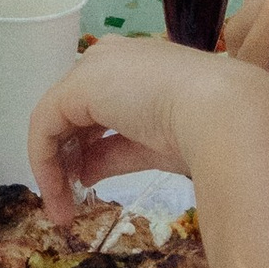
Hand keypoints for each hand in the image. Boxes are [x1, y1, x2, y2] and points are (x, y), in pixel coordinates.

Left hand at [25, 37, 261, 218]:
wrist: (223, 112)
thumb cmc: (206, 129)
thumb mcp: (153, 145)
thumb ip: (114, 154)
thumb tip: (84, 172)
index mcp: (137, 66)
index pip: (97, 105)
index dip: (86, 146)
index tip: (84, 185)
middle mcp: (111, 59)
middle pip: (73, 110)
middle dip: (66, 158)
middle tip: (66, 203)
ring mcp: (93, 68)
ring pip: (56, 119)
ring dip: (53, 166)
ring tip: (60, 208)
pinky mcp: (77, 87)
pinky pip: (45, 125)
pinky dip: (45, 161)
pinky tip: (55, 192)